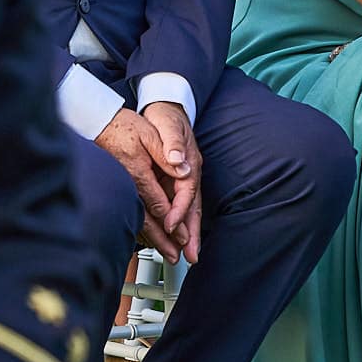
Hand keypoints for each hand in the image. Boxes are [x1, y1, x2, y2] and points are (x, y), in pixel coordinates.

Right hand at [94, 108, 186, 261]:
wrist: (98, 123)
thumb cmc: (124, 127)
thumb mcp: (150, 134)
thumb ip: (167, 153)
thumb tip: (183, 170)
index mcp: (138, 173)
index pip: (159, 203)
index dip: (173, 222)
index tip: (183, 236)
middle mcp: (128, 184)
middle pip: (147, 219)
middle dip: (162, 240)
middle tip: (174, 256)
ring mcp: (122, 188)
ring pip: (139, 218)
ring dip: (153, 237)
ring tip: (165, 252)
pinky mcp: (119, 188)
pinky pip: (131, 212)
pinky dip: (141, 227)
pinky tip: (147, 237)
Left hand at [142, 101, 202, 263]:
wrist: (167, 105)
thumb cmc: (166, 116)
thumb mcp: (169, 126)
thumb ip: (173, 144)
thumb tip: (178, 161)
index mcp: (189, 162)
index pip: (187, 193)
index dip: (180, 211)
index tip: (171, 226)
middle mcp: (190, 172)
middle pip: (194, 207)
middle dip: (193, 233)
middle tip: (192, 256)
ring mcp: (184, 176)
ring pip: (188, 209)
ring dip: (188, 232)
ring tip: (187, 254)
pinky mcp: (175, 178)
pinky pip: (179, 204)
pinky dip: (180, 221)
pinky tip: (175, 234)